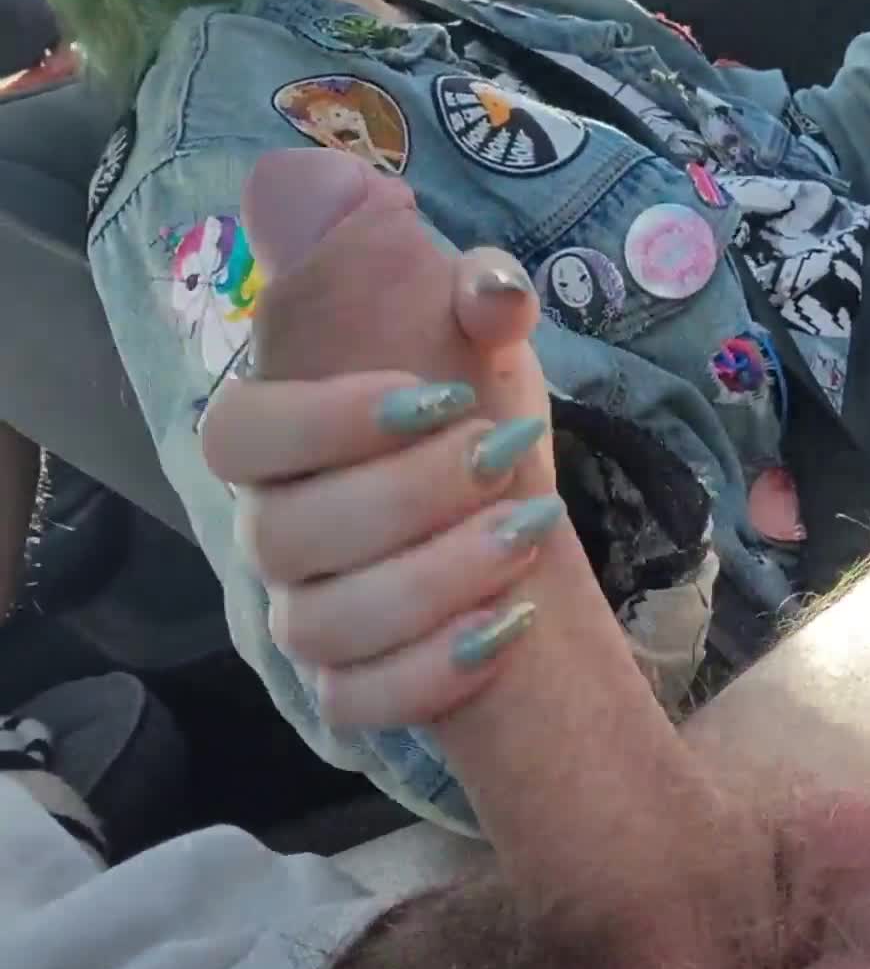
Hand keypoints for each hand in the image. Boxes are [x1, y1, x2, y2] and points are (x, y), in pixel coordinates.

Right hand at [202, 152, 556, 729]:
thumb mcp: (482, 339)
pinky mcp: (347, 689)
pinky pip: (355, 705)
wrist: (513, 506)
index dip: (325, 420)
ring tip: (530, 534)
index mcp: (280, 435)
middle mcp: (272, 530)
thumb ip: (469, 288)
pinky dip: (429, 676)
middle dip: (408, 496)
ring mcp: (303, 615)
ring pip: (325, 625)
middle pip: (289, 531)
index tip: (434, 396)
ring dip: (433, 582)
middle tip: (510, 456)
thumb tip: (462, 262)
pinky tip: (505, 629)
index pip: (239, 432)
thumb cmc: (473, 406)